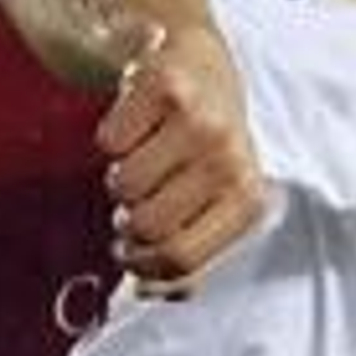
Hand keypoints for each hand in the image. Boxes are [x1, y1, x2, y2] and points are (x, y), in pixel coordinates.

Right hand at [95, 32, 266, 295]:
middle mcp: (229, 159)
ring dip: (120, 181)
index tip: (132, 255)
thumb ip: (189, 254)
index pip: (181, 259)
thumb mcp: (214, 202)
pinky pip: (109, 143)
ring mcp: (198, 121)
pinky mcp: (163, 88)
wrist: (202, 63)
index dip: (144, 266)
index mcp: (247, 197)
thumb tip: (150, 292)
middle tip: (137, 203)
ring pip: (123, 186)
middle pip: (146, 227)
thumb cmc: (205, 145)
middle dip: (129, 222)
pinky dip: (111, 141)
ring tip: (140, 163)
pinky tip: (135, 129)